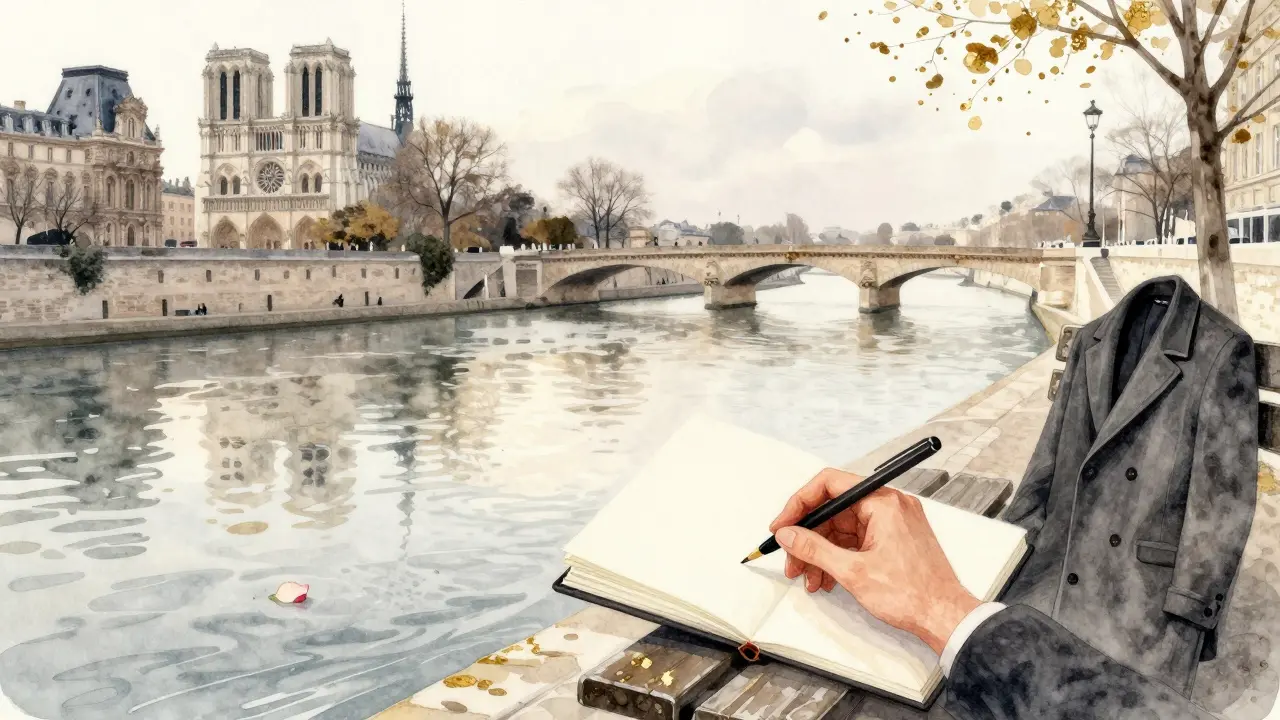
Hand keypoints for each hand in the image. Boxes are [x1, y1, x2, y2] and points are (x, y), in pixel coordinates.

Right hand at [770, 469, 980, 654]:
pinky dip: (838, 558)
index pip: (829, 485)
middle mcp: (889, 505)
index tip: (783, 525)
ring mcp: (892, 523)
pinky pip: (856, 541)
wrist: (945, 617)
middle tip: (791, 560)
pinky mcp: (893, 539)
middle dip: (808, 537)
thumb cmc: (913, 594)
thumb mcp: (853, 571)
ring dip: (821, 553)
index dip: (800, 504)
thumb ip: (814, 549)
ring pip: (842, 529)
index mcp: (883, 502)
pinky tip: (826, 579)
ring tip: (808, 578)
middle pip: (833, 510)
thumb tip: (788, 534)